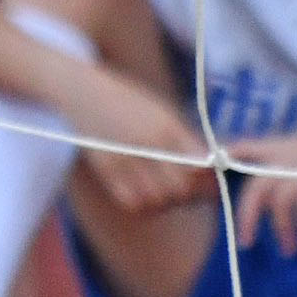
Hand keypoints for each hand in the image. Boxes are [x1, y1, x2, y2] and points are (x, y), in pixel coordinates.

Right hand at [70, 75, 214, 221]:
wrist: (82, 90)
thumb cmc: (131, 102)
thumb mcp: (163, 112)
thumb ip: (188, 141)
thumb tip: (213, 169)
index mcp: (166, 126)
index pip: (198, 168)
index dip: (209, 182)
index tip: (211, 184)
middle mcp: (146, 142)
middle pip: (180, 188)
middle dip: (190, 195)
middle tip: (190, 192)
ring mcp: (123, 156)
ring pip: (158, 200)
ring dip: (167, 203)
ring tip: (168, 193)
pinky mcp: (104, 168)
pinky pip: (132, 203)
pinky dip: (145, 205)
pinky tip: (148, 195)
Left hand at [224, 123, 296, 249]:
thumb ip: (288, 171)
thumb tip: (268, 200)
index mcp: (282, 147)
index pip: (241, 149)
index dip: (217, 163)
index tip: (204, 185)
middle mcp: (290, 154)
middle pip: (256, 185)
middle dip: (247, 217)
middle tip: (246, 244)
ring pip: (280, 199)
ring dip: (282, 229)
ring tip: (289, 250)